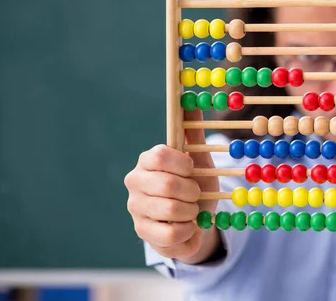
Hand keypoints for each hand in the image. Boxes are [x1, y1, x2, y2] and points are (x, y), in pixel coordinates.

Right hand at [124, 109, 219, 263]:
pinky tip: (189, 226)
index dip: (182, 164)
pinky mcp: (142, 232)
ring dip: (191, 211)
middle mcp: (135, 181)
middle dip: (191, 191)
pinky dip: (188, 230)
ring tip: (192, 210)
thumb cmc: (196, 185)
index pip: (159, 156)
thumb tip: (190, 101)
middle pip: (166, 184)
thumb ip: (193, 134)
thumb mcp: (200, 160)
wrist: (197, 220)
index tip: (193, 169)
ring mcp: (135, 208)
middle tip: (196, 193)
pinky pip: (171, 233)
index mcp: (148, 160)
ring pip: (170, 209)